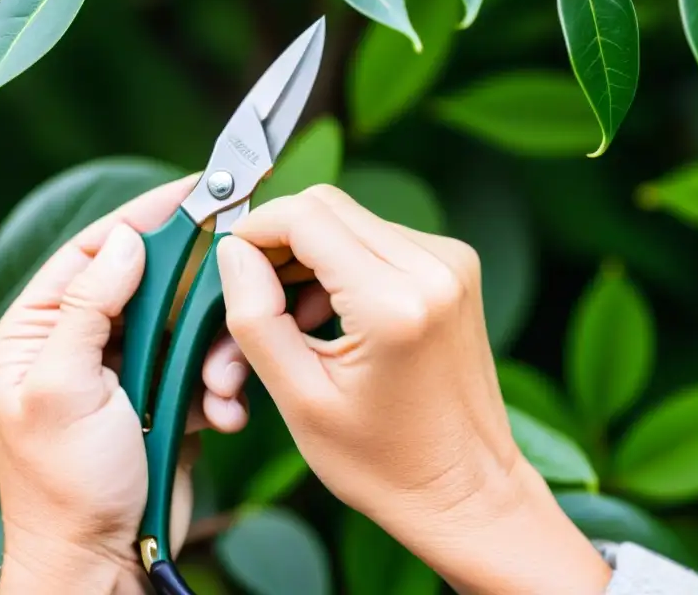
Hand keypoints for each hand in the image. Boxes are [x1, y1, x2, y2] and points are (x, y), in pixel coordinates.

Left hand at [0, 176, 251, 594]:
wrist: (99, 562)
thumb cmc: (65, 489)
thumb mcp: (62, 390)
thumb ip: (86, 307)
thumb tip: (122, 240)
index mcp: (36, 332)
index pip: (92, 251)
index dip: (143, 216)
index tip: (193, 190)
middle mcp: (76, 344)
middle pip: (147, 284)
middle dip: (193, 297)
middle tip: (237, 276)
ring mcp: (121, 372)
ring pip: (183, 327)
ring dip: (211, 352)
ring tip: (218, 387)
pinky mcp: (159, 399)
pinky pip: (198, 368)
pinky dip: (218, 387)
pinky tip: (221, 414)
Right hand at [216, 185, 611, 594]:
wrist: (466, 491)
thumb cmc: (387, 463)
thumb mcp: (300, 400)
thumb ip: (256, 317)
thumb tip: (234, 251)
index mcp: (394, 303)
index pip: (304, 216)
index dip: (254, 230)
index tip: (231, 265)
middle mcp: (433, 267)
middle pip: (326, 207)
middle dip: (278, 244)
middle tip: (255, 298)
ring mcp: (450, 262)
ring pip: (349, 220)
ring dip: (308, 258)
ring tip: (291, 323)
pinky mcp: (453, 267)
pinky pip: (376, 238)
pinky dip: (341, 266)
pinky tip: (327, 318)